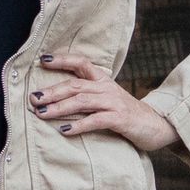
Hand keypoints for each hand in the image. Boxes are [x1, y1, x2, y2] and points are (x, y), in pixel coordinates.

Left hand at [30, 51, 177, 151]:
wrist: (156, 126)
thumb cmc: (126, 114)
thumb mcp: (107, 99)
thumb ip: (88, 95)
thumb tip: (57, 98)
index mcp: (103, 81)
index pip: (81, 63)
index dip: (62, 60)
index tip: (42, 60)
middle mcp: (107, 88)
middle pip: (75, 85)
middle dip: (52, 91)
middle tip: (33, 98)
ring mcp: (113, 103)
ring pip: (82, 101)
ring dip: (59, 107)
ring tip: (42, 113)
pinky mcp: (119, 119)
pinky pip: (95, 120)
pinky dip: (78, 125)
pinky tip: (64, 130)